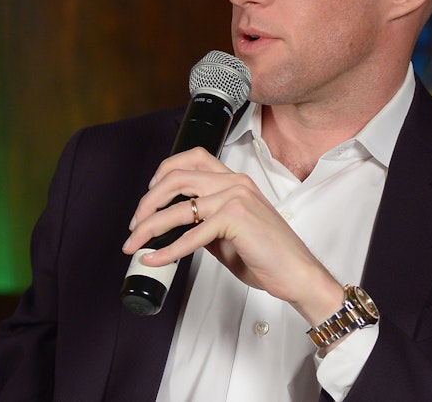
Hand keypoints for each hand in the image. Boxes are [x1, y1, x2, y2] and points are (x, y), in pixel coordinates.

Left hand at [123, 147, 343, 325]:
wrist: (296, 274)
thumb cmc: (267, 254)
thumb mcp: (228, 233)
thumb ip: (204, 223)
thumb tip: (171, 229)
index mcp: (234, 180)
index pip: (192, 158)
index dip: (163, 173)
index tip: (148, 199)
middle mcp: (234, 182)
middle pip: (177, 178)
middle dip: (147, 202)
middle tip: (134, 224)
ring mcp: (236, 197)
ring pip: (178, 208)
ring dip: (149, 227)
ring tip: (134, 244)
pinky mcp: (236, 219)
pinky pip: (191, 234)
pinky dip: (167, 250)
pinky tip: (154, 258)